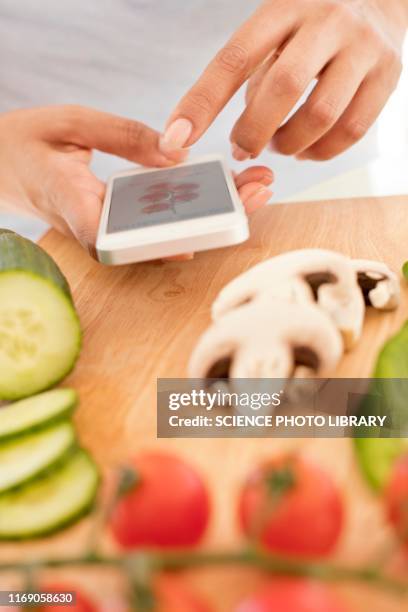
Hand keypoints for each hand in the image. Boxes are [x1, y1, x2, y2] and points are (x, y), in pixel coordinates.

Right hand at [0, 106, 272, 255]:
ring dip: (215, 213)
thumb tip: (178, 155)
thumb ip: (122, 136)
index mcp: (73, 208)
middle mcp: (95, 230)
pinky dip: (198, 207)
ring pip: (169, 233)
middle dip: (213, 219)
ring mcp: (110, 231)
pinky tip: (229, 191)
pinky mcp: (119, 224)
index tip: (193, 242)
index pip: (113, 242)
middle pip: (161, 238)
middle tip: (257, 192)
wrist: (5, 165)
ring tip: (257, 188)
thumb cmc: (28, 144)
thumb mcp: (71, 124)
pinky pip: (162, 224)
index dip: (158, 245)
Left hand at [162, 0, 406, 160]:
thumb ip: (252, 76)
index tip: (177, 137)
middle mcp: (327, 21)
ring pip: (320, 116)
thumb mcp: (274, 33)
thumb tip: (241, 141)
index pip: (234, 58)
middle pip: (283, 88)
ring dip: (290, 144)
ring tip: (280, 145)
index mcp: (283, 8)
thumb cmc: (310, 28)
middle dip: (254, 130)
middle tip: (242, 147)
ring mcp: (363, 47)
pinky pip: (352, 130)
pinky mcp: (388, 75)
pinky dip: (322, 151)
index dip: (202, 102)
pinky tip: (308, 149)